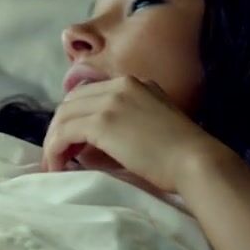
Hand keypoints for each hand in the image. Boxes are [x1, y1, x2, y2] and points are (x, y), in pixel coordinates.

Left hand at [40, 76, 227, 193]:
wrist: (195, 160)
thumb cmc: (181, 154)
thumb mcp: (153, 126)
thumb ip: (126, 124)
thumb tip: (91, 146)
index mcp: (135, 83)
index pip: (90, 94)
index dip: (75, 117)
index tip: (71, 143)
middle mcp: (120, 84)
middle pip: (72, 101)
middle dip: (59, 128)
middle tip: (58, 155)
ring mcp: (111, 100)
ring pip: (64, 116)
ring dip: (54, 141)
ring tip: (53, 165)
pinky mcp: (102, 122)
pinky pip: (64, 133)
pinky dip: (55, 150)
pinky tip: (57, 167)